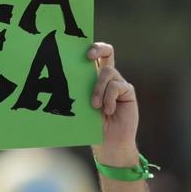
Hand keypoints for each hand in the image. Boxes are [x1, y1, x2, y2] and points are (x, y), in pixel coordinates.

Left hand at [88, 42, 138, 165]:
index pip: (93, 56)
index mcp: (93, 78)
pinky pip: (116, 86)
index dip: (89, 49)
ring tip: (95, 106)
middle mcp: (108, 78)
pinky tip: (108, 111)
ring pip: (108, 72)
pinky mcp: (127, 91)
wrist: (108, 143)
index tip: (81, 53)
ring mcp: (119, 83)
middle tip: (88, 56)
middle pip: (107, 51)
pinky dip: (109, 98)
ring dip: (98, 89)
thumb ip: (79, 90)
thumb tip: (63, 77)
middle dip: (98, 48)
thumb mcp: (82, 105)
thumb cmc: (91, 125)